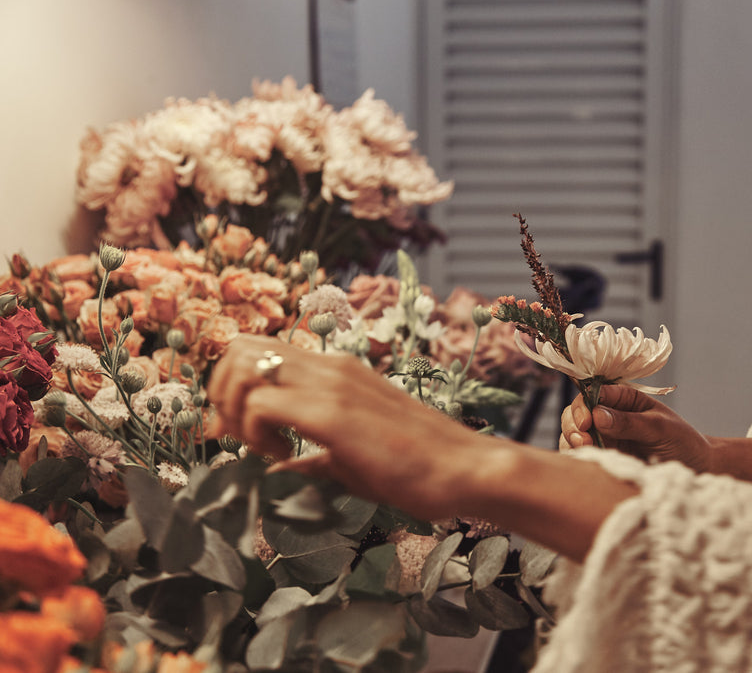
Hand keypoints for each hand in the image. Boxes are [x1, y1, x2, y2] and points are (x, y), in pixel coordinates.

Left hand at [206, 335, 486, 519]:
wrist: (465, 469)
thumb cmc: (419, 468)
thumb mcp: (354, 457)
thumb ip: (313, 456)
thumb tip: (278, 468)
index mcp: (337, 371)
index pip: (259, 352)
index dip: (232, 389)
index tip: (240, 435)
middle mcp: (330, 365)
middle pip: (239, 347)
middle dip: (221, 393)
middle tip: (240, 437)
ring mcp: (332, 384)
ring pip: (243, 366)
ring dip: (236, 411)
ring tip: (264, 449)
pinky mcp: (333, 413)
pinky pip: (262, 404)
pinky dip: (255, 434)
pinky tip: (284, 459)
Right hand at [559, 384, 711, 471]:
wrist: (697, 469)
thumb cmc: (683, 442)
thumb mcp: (660, 428)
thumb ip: (629, 422)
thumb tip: (597, 415)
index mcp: (624, 399)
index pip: (593, 393)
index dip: (584, 405)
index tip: (586, 421)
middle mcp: (609, 416)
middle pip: (576, 412)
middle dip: (573, 424)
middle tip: (582, 440)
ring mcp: (604, 438)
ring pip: (573, 434)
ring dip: (572, 441)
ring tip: (585, 451)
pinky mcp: (603, 459)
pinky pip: (580, 456)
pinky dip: (576, 458)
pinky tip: (586, 463)